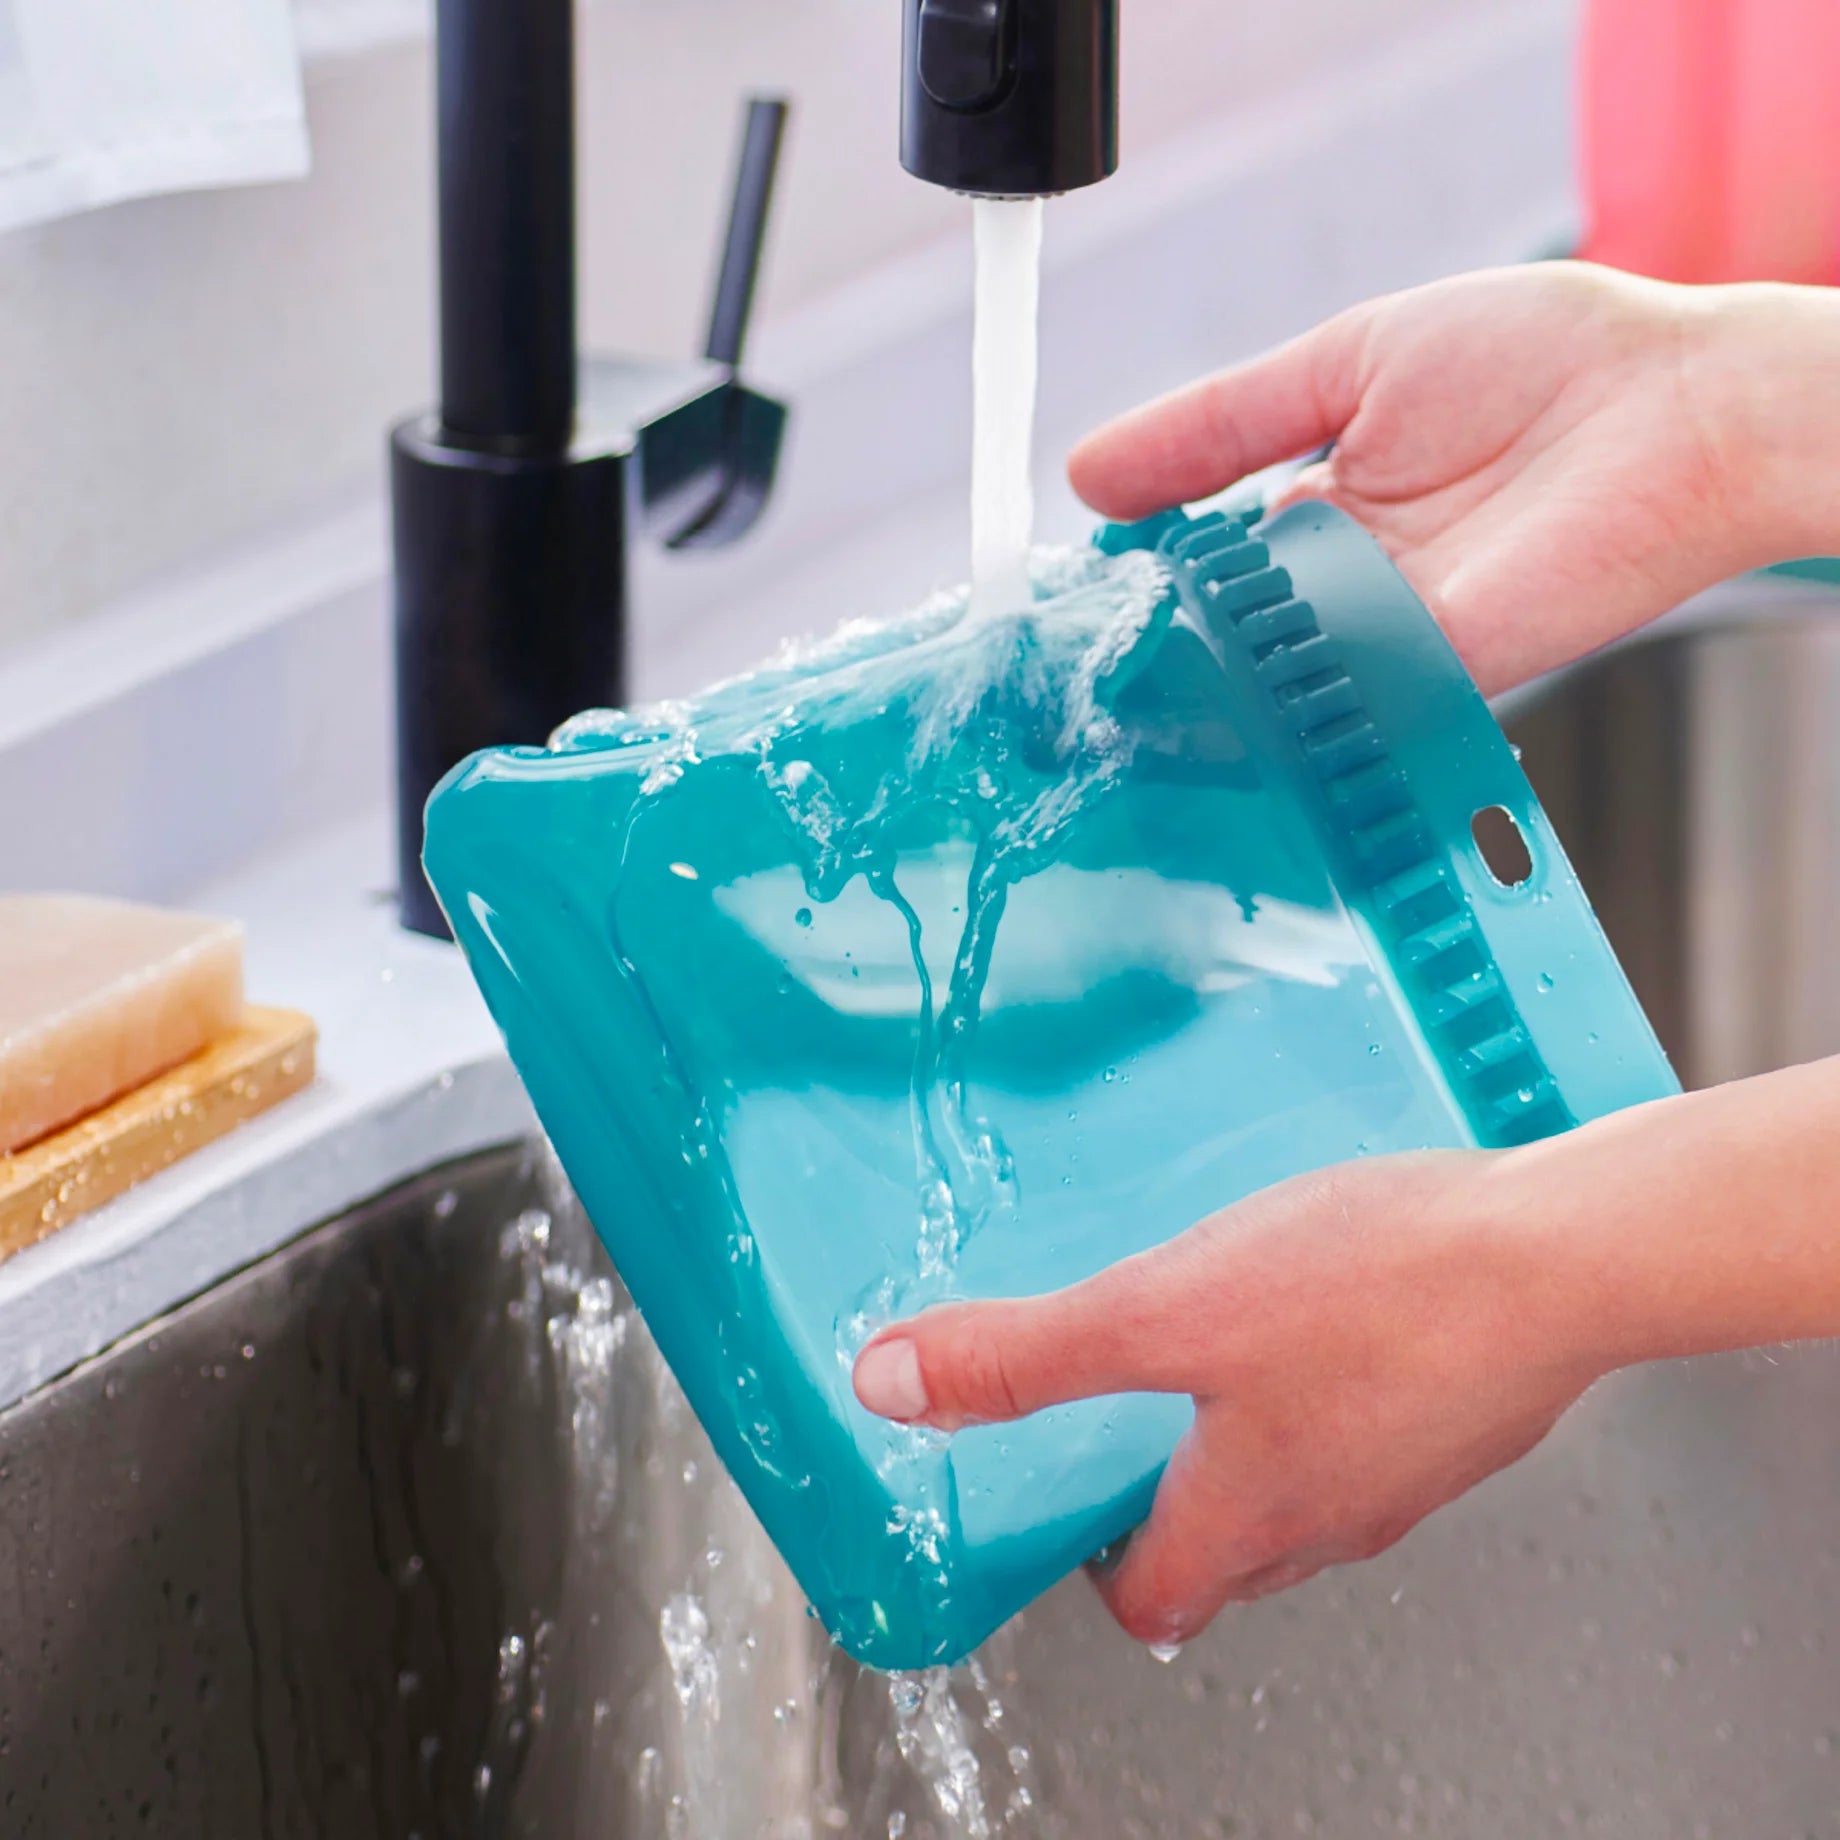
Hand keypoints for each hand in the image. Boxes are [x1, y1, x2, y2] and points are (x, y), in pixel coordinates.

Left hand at [851, 1057, 1839, 1646]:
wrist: (1560, 1253)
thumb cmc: (1375, 1290)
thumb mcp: (1161, 1312)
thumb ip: (1026, 1357)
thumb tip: (895, 1385)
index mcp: (1247, 1518)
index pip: (1150, 1601)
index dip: (1092, 1561)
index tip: (1062, 1497)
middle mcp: (1332, 1517)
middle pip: (1226, 1553)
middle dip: (1163, 1502)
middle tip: (1124, 1420)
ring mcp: (1408, 1470)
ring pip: (1302, 1490)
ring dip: (1245, 1441)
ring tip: (1212, 1350)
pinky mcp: (1459, 1410)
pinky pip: (1369, 1426)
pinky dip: (1324, 1390)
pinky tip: (1321, 1305)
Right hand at [1069, 263, 1839, 692]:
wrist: (1676, 403)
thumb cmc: (1542, 360)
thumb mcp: (1346, 362)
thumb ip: (1219, 424)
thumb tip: (1086, 474)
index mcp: (1322, 516)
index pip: (1202, 573)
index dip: (1132, 588)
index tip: (1061, 605)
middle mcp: (1345, 592)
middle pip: (1220, 641)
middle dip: (1143, 658)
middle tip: (1056, 679)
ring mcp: (1384, 642)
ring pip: (1258, 682)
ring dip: (1185, 689)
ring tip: (1093, 699)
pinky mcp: (1428, 679)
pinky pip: (1323, 703)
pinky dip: (1258, 709)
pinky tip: (1180, 708)